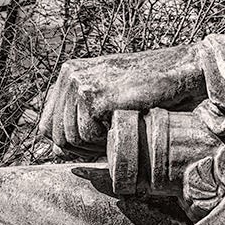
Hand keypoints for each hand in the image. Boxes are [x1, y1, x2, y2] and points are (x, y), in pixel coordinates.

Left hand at [35, 44, 205, 154]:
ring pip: (70, 138)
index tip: (92, 144)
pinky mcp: (93, 96)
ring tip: (116, 130)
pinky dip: (104, 140)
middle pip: (56, 135)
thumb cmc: (147, 90)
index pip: (47, 124)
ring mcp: (79, 84)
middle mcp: (69, 75)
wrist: (177, 72)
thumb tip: (53, 152)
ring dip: (95, 145)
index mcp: (69, 74)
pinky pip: (86, 136)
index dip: (67, 143)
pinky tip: (121, 125)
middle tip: (107, 141)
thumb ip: (78, 119)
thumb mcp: (106, 100)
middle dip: (81, 148)